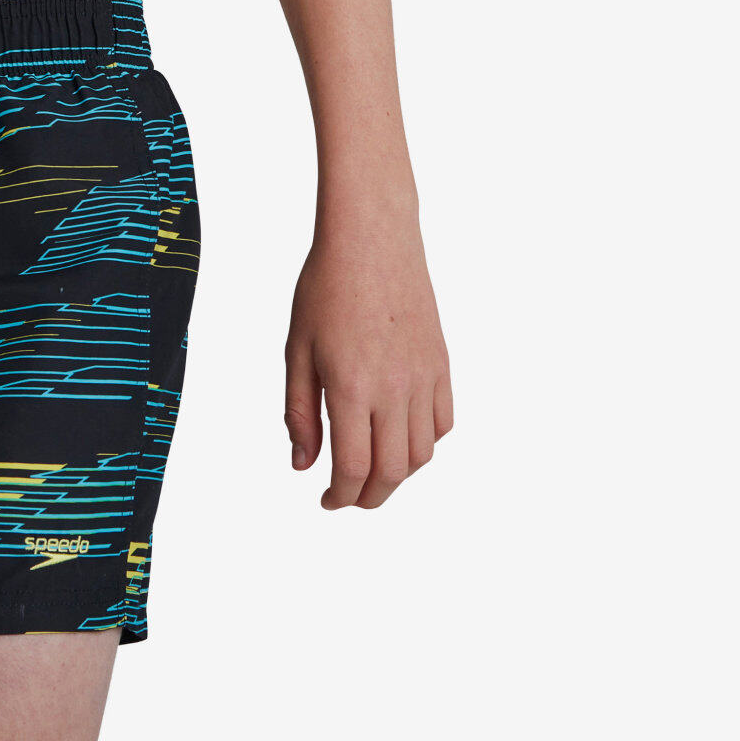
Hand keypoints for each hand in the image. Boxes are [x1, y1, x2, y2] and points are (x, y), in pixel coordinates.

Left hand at [284, 212, 452, 509]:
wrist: (372, 240)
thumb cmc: (325, 288)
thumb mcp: (297, 350)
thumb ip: (301, 412)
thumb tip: (304, 465)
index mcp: (352, 386)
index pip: (354, 468)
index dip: (340, 496)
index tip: (326, 501)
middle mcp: (394, 388)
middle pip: (392, 472)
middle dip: (369, 497)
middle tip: (348, 498)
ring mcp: (424, 377)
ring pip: (422, 454)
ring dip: (397, 474)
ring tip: (370, 471)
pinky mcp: (441, 364)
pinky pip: (442, 423)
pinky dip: (423, 444)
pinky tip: (398, 437)